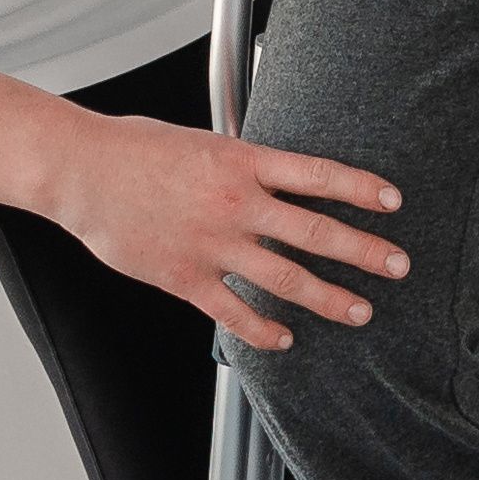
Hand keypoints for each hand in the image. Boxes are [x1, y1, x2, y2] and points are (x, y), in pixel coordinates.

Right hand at [34, 107, 406, 348]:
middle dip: (365, 251)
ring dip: (329, 297)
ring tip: (359, 309)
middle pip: (315, 233)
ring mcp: (212, 244)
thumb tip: (275, 175)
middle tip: (398, 265)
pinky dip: (264, 330)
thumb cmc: (135, 148)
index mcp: (242, 161)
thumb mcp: (202, 140)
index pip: (318, 175)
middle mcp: (235, 203)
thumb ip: (242, 162)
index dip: (361, 189)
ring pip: (285, 279)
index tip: (393, 202)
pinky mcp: (185, 277)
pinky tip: (285, 339)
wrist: (81, 171)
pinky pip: (234, 312)